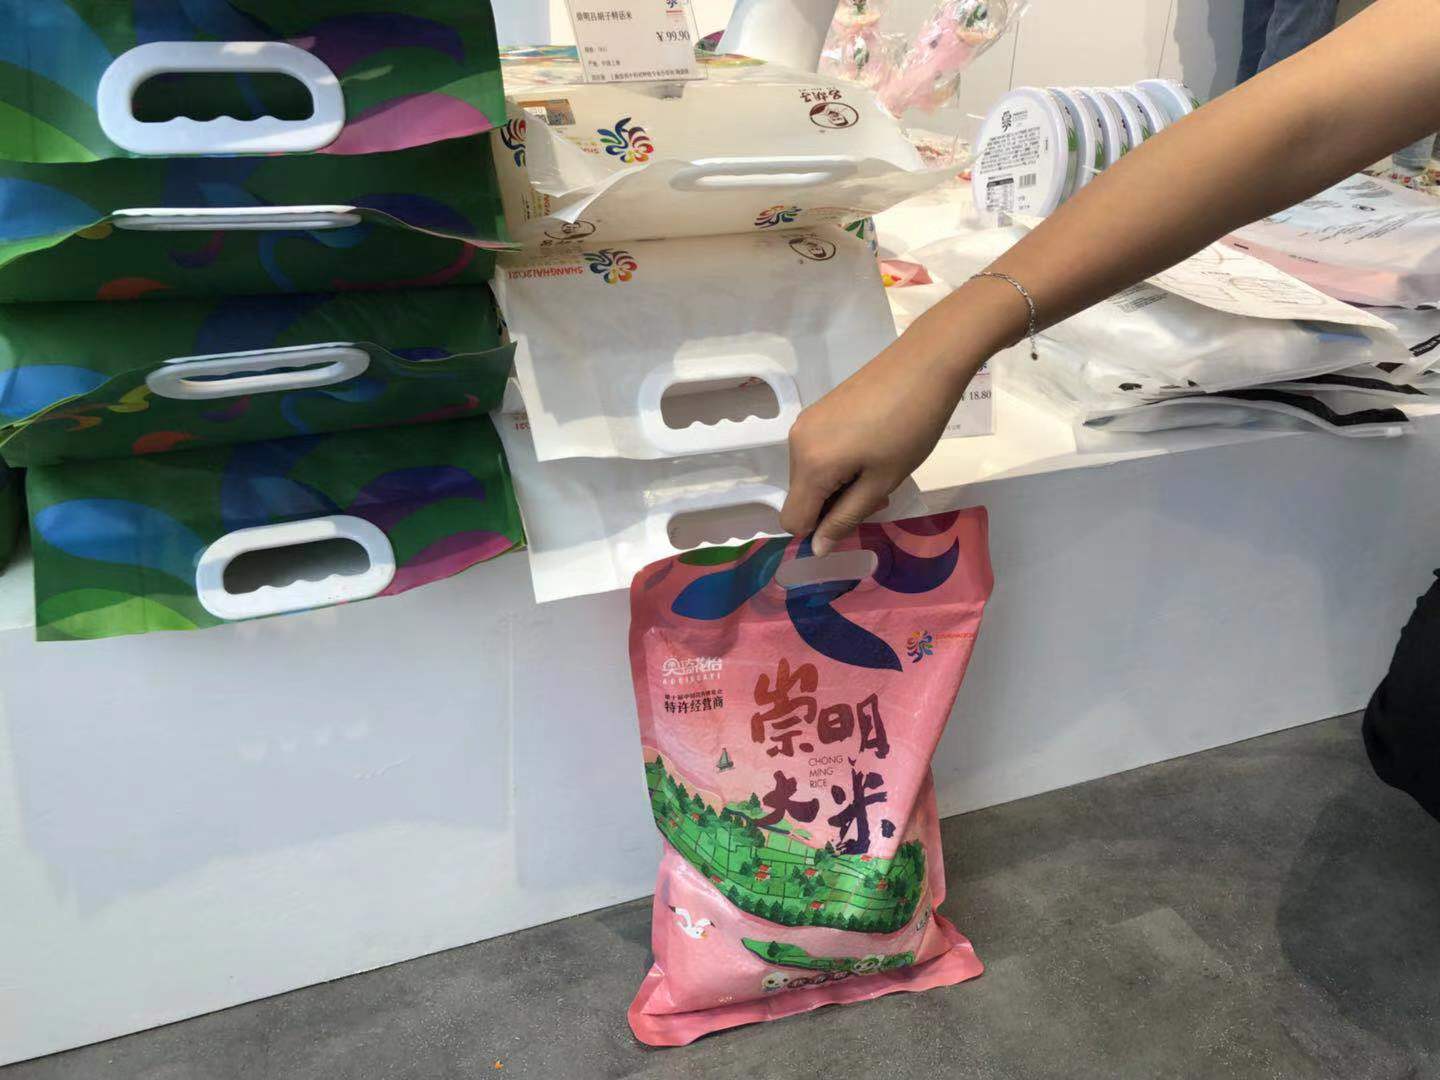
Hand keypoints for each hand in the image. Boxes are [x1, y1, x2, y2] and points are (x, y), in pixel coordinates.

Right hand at [781, 299, 992, 553]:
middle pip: (803, 497)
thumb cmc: (910, 428)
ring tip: (881, 467)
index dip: (821, 530)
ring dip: (840, 484)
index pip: (792, 520)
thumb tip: (817, 548)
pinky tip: (873, 447)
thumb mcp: (882, 482)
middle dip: (834, 506)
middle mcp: (796, 443)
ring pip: (811, 475)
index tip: (857, 517)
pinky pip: (818, 452)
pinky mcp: (819, 409)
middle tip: (879, 492)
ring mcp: (806, 422)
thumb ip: (845, 518)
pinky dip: (839, 462)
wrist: (925, 363)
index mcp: (810, 466)